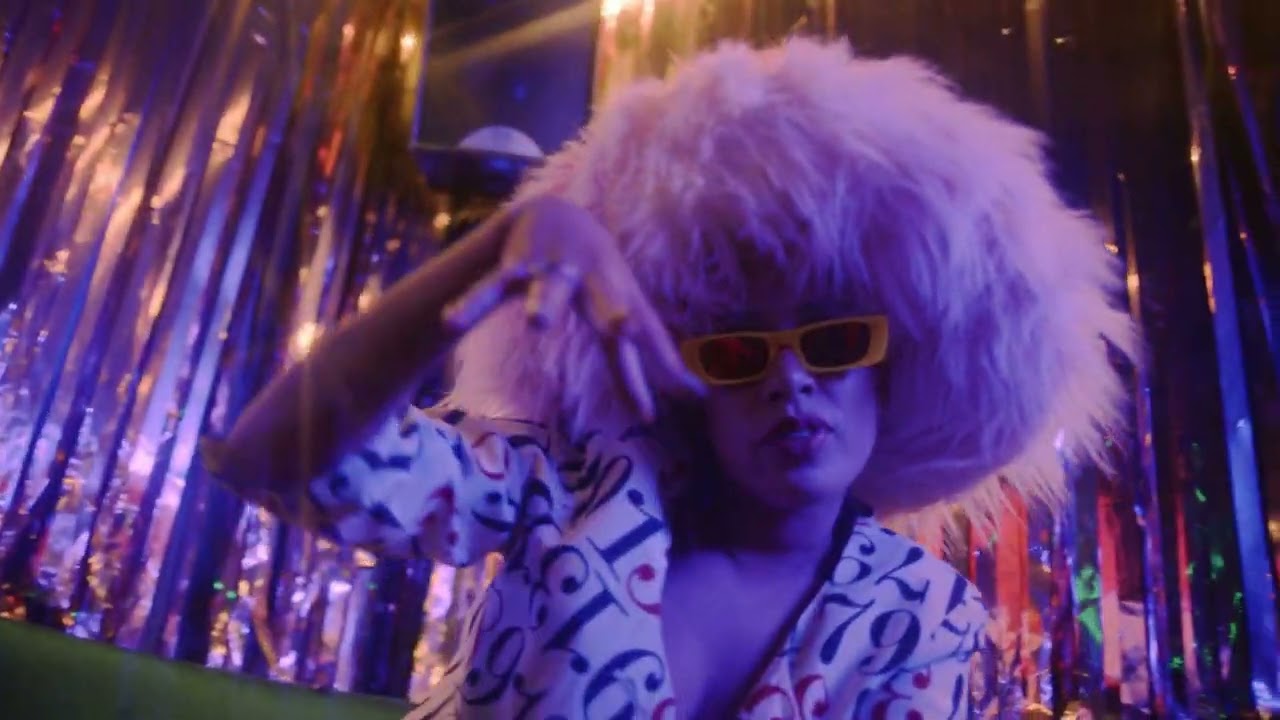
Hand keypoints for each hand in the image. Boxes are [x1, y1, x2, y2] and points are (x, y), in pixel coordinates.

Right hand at [442, 196, 704, 420]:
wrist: (552, 211)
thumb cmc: (598, 274)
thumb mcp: (626, 309)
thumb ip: (652, 356)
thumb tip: (698, 397)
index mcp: (618, 295)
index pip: (640, 338)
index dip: (651, 367)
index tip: (659, 408)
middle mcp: (589, 281)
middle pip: (603, 300)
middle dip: (611, 313)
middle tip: (622, 328)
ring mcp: (549, 270)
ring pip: (545, 287)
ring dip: (543, 302)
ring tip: (538, 324)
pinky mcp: (512, 265)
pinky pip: (488, 288)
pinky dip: (470, 304)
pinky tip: (451, 323)